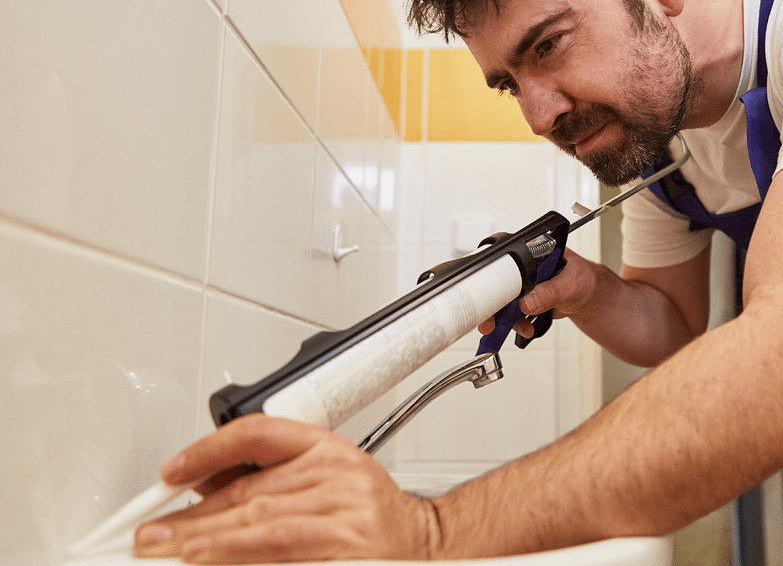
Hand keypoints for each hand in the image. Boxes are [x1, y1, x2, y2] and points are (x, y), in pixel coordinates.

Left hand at [133, 414, 437, 563]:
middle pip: (250, 490)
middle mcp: (338, 475)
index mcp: (329, 449)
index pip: (260, 434)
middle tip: (150, 535)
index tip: (172, 473)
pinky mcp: (349, 549)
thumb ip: (273, 482)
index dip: (209, 450)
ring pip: (263, 525)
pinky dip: (246, 559)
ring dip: (210, 541)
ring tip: (171, 552)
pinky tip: (216, 562)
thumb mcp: (328, 482)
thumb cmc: (370, 518)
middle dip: (192, 516)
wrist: (428, 543)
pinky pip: (286, 552)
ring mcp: (345, 514)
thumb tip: (206, 488)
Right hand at [477, 248, 597, 338]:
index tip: (490, 298)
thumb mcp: (570, 285)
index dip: (494, 279)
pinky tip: (526, 327)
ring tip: (522, 327)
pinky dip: (516, 322)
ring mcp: (524, 283)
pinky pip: (513, 311)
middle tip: (492, 322)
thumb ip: (550, 292)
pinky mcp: (525, 298)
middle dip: (495, 305)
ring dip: (507, 318)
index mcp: (534, 251)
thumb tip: (527, 301)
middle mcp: (526, 266)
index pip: (506, 262)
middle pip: (498, 283)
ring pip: (504, 301)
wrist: (592, 298)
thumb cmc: (587, 282)